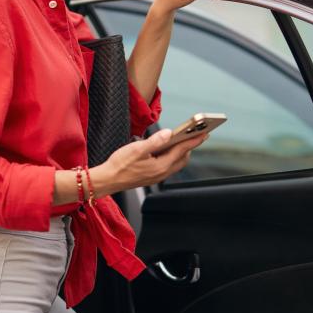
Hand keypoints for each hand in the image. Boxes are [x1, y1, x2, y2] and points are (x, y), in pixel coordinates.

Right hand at [90, 127, 209, 194]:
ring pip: (176, 163)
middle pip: (182, 158)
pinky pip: (168, 166)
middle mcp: (162, 173)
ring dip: (181, 151)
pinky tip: (165, 149)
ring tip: (181, 139)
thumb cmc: (119, 165)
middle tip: (195, 134)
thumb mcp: (136, 149)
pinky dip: (172, 156)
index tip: (204, 133)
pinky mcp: (152, 176)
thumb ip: (154, 141)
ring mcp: (157, 176)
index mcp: (160, 165)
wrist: (108, 180)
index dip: (194, 140)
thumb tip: (168, 133)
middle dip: (189, 146)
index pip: (182, 150)